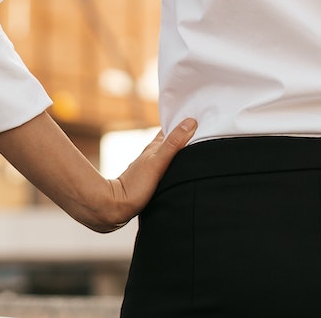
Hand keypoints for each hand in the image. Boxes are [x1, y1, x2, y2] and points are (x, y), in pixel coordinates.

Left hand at [79, 118, 197, 232]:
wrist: (116, 207)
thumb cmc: (135, 186)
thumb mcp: (157, 162)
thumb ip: (173, 143)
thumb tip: (190, 122)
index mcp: (155, 146)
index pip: (171, 127)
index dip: (183, 120)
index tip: (198, 113)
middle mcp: (153, 154)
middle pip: (172, 139)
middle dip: (185, 134)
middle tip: (203, 129)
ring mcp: (152, 167)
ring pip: (170, 153)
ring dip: (182, 149)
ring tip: (198, 147)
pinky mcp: (152, 180)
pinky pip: (168, 166)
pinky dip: (177, 163)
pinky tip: (183, 168)